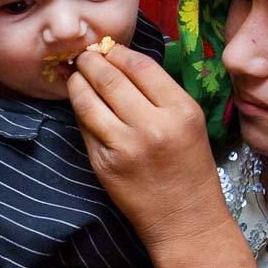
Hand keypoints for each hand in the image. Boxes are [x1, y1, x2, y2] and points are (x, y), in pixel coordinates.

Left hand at [67, 45, 225, 248]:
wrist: (186, 220)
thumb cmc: (191, 170)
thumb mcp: (190, 123)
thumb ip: (161, 93)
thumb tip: (123, 63)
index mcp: (180, 111)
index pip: (141, 66)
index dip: (118, 52)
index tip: (108, 48)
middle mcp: (152, 126)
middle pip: (110, 78)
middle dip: (92, 61)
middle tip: (84, 55)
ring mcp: (124, 147)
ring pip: (89, 101)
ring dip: (78, 83)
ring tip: (76, 75)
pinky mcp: (104, 164)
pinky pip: (85, 128)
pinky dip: (80, 111)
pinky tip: (81, 104)